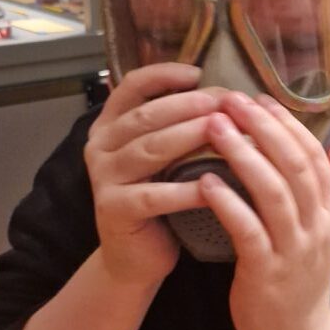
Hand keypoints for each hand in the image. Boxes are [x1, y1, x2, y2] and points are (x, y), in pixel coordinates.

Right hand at [85, 64, 222, 287]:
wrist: (135, 257)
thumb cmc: (160, 200)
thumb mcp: (165, 157)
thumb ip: (180, 126)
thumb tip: (228, 95)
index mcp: (111, 125)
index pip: (131, 87)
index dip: (163, 75)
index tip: (198, 72)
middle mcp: (101, 146)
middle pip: (146, 116)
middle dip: (188, 105)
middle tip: (225, 101)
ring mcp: (104, 177)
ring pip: (149, 149)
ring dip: (188, 136)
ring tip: (222, 129)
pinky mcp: (113, 209)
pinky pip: (153, 195)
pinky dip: (184, 189)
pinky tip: (212, 185)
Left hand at [198, 92, 329, 329]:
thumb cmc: (301, 279)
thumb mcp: (326, 233)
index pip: (313, 155)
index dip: (287, 124)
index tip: (259, 98)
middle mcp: (318, 226)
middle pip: (294, 165)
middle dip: (263, 128)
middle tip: (231, 100)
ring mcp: (295, 249)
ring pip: (273, 192)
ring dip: (243, 155)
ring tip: (214, 128)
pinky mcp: (267, 272)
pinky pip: (248, 230)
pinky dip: (229, 202)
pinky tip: (205, 181)